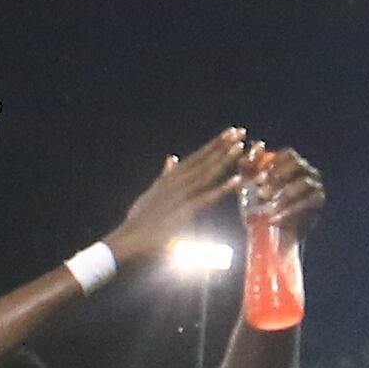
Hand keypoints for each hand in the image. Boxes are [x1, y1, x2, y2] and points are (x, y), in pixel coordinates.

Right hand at [105, 129, 253, 269]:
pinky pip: (207, 197)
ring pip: (207, 174)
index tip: (229, 132)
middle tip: (240, 131)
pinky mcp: (184, 211)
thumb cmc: (140, 217)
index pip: (196, 157)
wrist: (129, 236)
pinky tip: (236, 180)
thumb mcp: (153, 190)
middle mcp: (177, 182)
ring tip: (239, 147)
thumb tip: (172, 157)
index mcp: (171, 177)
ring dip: (223, 160)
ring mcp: (181, 195)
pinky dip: (222, 189)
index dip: (213, 144)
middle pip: (203, 160)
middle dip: (222, 145)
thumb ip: (165, 173)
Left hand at [242, 142, 325, 243]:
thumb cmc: (259, 204)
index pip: (288, 154)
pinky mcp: (318, 201)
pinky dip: (289, 212)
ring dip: (283, 198)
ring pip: (303, 184)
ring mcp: (315, 185)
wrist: (271, 231)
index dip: (273, 164)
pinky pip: (307, 204)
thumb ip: (248, 166)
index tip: (257, 179)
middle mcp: (307, 170)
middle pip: (298, 165)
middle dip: (278, 178)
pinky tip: (274, 221)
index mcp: (292, 163)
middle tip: (261, 193)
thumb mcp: (249, 185)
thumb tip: (256, 145)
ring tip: (266, 211)